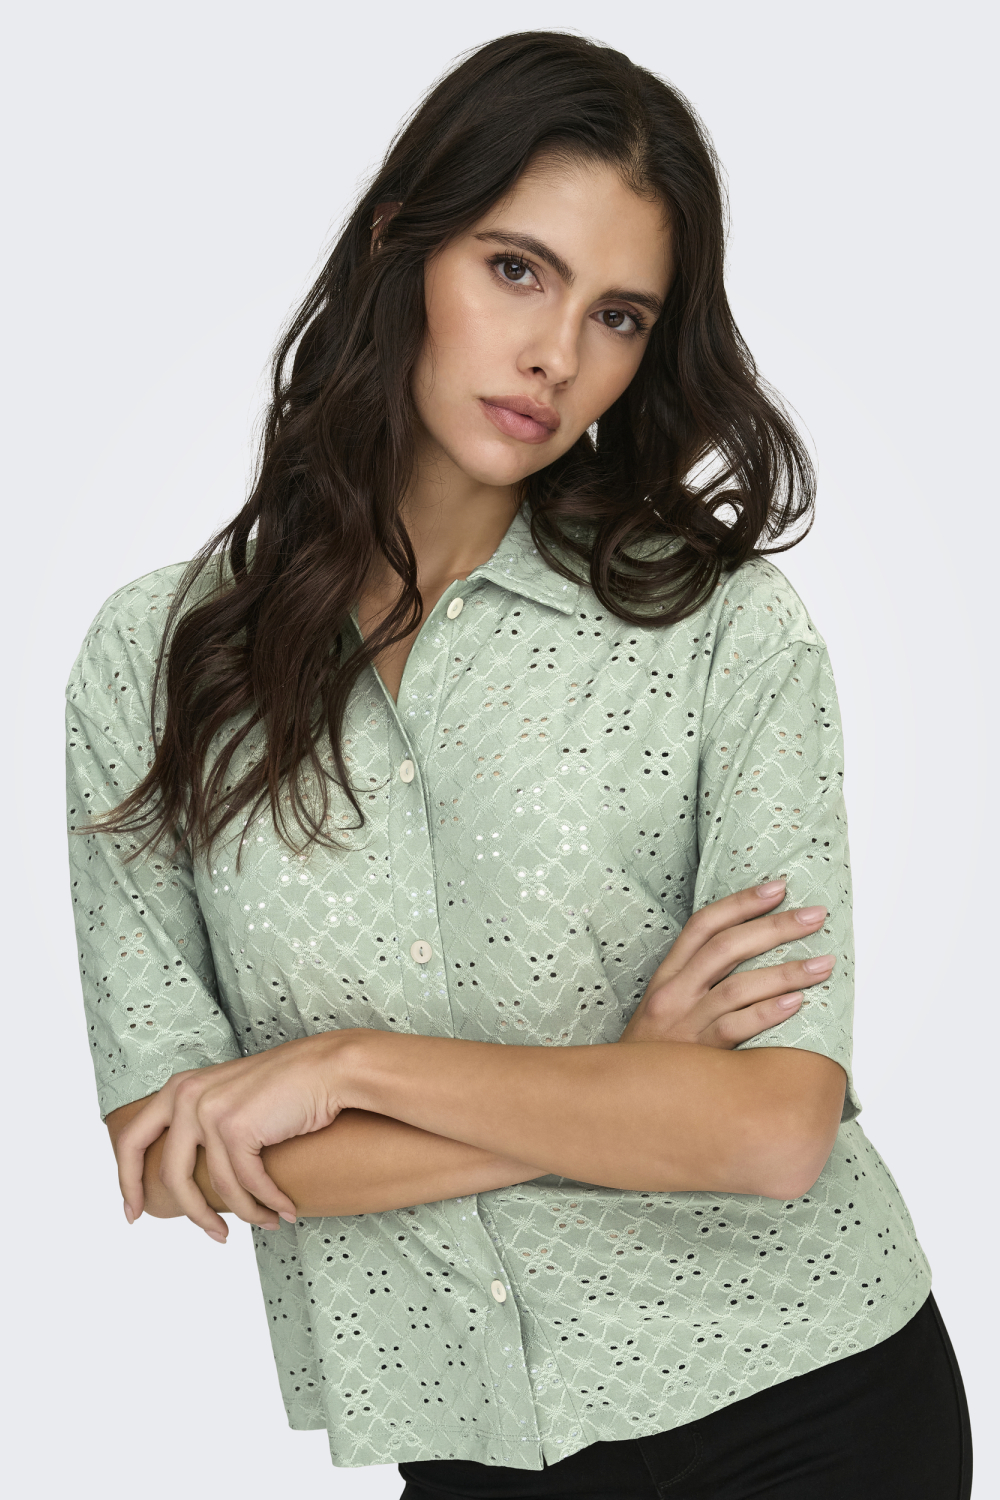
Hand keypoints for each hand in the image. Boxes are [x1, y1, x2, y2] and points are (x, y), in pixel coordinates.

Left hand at [115, 1030, 354, 1240]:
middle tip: (215, 1237)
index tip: (133, 1212)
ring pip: (217, 1187)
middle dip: (192, 1213)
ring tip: (266, 1222)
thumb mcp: (228, 1097)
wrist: (327, 1068)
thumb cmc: (285, 1086)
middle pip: (170, 1175)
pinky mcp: (236, 1129)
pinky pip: (248, 1184)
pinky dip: (268, 1203)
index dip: (125, 1181)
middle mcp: (186, 1096)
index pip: (131, 1140)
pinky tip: (284, 1211)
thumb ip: (201, 1123)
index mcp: (178, 1088)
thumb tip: (185, 1176)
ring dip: (245, 1212)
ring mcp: (209, 1111)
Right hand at [620, 880, 833, 1046]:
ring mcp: (684, 1024)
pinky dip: (768, 1012)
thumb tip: (752, 954)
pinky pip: (737, 1028)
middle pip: (727, 947)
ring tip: (823, 963)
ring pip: (738, 987)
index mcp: (667, 975)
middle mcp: (673, 993)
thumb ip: (697, 981)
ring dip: (785, 972)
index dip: (741, 903)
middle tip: (815, 916)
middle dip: (775, 927)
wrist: (623, 1101)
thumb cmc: (655, 1054)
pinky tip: (798, 1003)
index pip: (704, 925)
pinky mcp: (697, 1055)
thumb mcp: (665, 1007)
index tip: (779, 887)